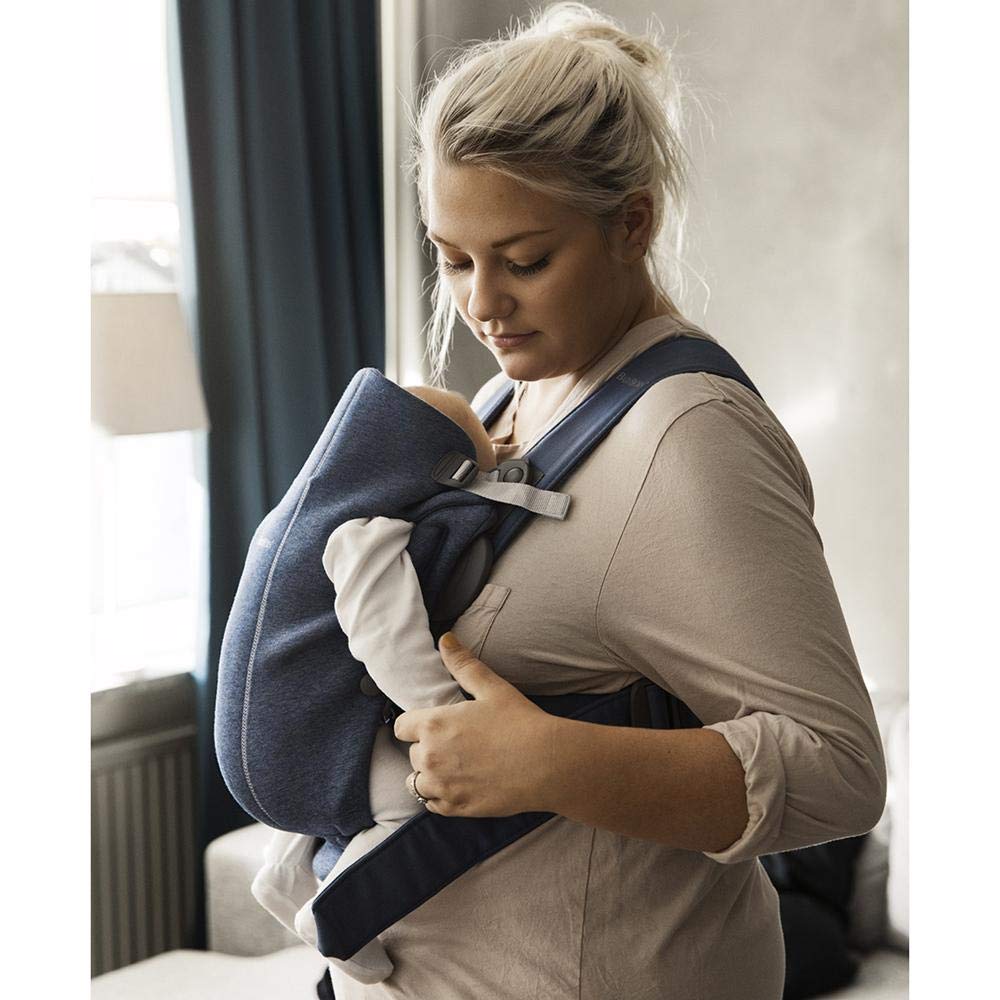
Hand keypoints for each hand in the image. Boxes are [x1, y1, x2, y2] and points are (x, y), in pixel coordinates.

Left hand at [392, 632, 558, 817]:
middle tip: (456, 743)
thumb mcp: (491, 687)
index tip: (433, 724)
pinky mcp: (456, 808)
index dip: (416, 724)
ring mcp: (442, 786)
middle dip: (428, 748)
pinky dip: (442, 796)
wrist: (548, 764)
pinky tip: (461, 785)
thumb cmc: (520, 722)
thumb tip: (445, 639)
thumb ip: (462, 664)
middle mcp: (430, 758)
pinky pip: (433, 804)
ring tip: (456, 766)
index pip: (401, 727)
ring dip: (431, 775)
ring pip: (418, 782)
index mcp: (433, 725)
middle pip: (412, 754)